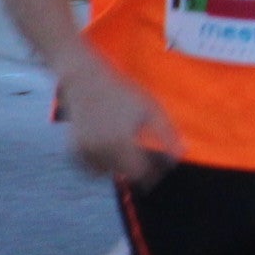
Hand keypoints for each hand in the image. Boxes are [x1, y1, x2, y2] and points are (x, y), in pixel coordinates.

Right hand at [59, 59, 180, 185]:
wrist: (85, 80)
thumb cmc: (122, 92)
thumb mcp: (151, 109)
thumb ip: (168, 134)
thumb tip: (181, 155)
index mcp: (121, 142)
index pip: (140, 173)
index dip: (152, 173)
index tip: (159, 167)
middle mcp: (100, 149)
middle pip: (123, 174)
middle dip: (136, 169)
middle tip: (143, 155)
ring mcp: (85, 150)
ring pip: (106, 172)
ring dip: (117, 167)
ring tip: (124, 151)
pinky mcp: (74, 149)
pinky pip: (90, 167)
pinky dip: (99, 164)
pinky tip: (107, 151)